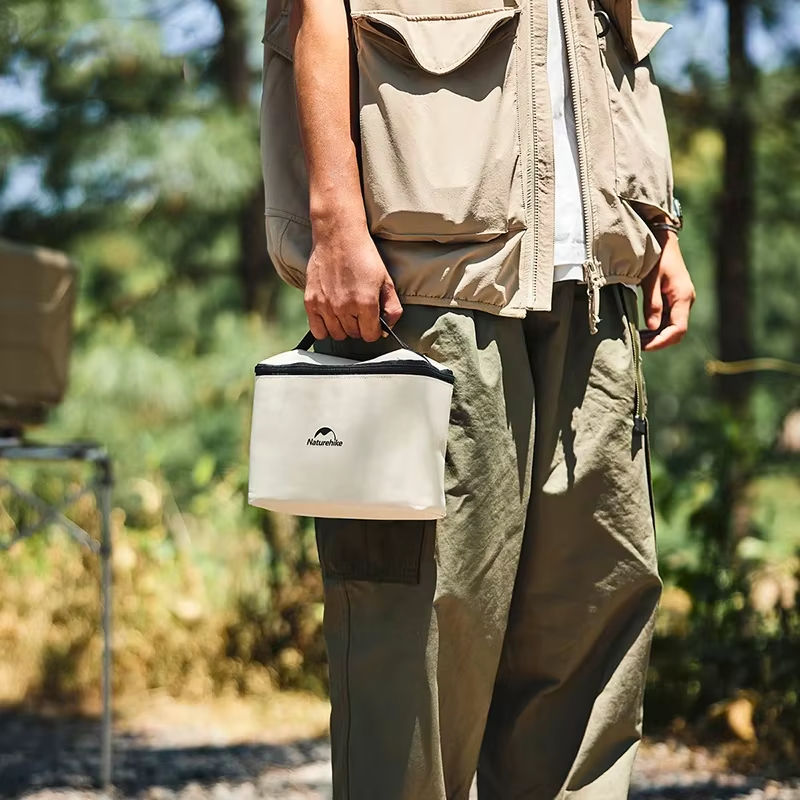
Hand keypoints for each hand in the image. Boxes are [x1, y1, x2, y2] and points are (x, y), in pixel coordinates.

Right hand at [304, 222, 402, 341]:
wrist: (338, 236)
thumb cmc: (363, 255)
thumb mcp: (386, 280)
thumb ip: (392, 307)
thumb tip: (388, 328)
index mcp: (366, 303)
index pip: (371, 335)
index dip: (374, 330)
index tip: (372, 322)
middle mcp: (345, 307)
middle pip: (354, 335)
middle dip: (360, 327)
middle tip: (359, 312)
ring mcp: (326, 305)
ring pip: (337, 334)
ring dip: (343, 328)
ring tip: (346, 313)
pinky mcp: (311, 302)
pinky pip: (318, 331)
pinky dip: (324, 328)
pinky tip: (331, 317)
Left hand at [640, 232, 695, 350]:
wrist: (663, 240)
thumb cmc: (656, 257)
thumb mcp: (651, 280)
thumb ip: (653, 303)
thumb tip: (653, 326)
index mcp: (683, 297)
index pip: (678, 329)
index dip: (662, 341)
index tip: (644, 346)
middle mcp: (686, 300)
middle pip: (676, 331)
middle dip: (658, 341)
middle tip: (637, 345)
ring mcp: (682, 300)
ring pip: (672, 326)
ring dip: (656, 335)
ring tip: (637, 338)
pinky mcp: (675, 299)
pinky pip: (669, 319)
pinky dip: (657, 327)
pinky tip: (643, 329)